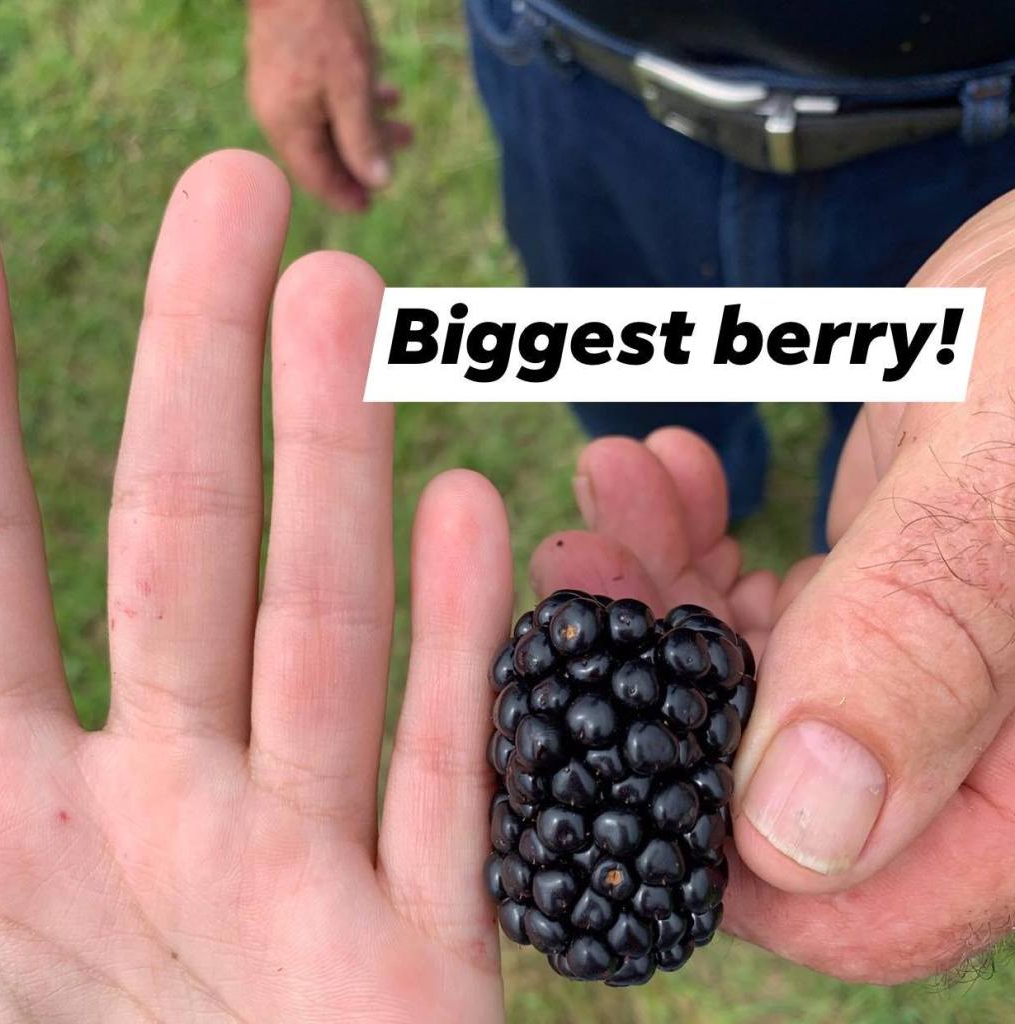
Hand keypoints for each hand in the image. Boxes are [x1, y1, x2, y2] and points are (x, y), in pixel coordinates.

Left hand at [0, 151, 506, 1021]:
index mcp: (5, 845)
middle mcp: (158, 825)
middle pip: (183, 545)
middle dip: (204, 365)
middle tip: (246, 197)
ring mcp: (295, 879)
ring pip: (324, 631)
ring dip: (341, 467)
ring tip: (354, 303)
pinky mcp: (412, 957)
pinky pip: (446, 778)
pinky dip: (461, 648)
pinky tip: (477, 510)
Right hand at [247, 0, 412, 211]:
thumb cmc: (323, 23)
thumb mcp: (353, 87)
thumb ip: (364, 138)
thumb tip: (379, 183)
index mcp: (289, 128)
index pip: (317, 179)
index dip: (346, 195)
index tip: (369, 205)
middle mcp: (279, 115)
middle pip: (325, 154)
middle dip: (365, 160)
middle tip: (399, 159)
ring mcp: (281, 90)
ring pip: (330, 124)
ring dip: (370, 128)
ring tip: (407, 128)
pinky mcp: (288, 65)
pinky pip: (324, 99)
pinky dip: (356, 103)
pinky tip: (388, 95)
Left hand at [531, 193, 1014, 983]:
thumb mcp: (997, 479)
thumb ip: (917, 646)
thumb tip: (800, 834)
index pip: (866, 909)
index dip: (708, 847)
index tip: (597, 722)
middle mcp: (969, 749)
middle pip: (766, 793)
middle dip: (646, 677)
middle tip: (582, 559)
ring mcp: (910, 678)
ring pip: (738, 695)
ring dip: (654, 594)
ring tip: (621, 482)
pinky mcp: (868, 609)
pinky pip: (753, 617)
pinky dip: (693, 551)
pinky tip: (665, 472)